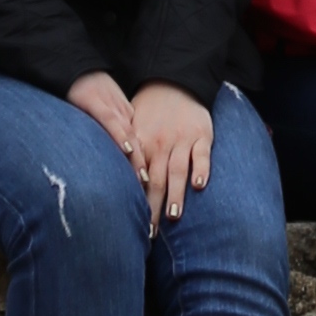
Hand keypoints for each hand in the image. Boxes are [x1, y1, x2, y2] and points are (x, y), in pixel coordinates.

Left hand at [124, 84, 215, 224]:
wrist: (174, 81)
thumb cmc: (149, 110)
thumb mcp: (132, 127)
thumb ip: (128, 153)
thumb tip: (113, 184)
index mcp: (142, 144)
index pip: (137, 177)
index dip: (134, 200)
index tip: (132, 224)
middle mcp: (161, 144)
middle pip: (156, 180)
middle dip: (153, 207)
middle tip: (150, 233)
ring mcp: (182, 139)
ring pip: (178, 170)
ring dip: (176, 193)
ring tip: (174, 215)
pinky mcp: (201, 134)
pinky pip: (202, 153)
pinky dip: (201, 168)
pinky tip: (200, 185)